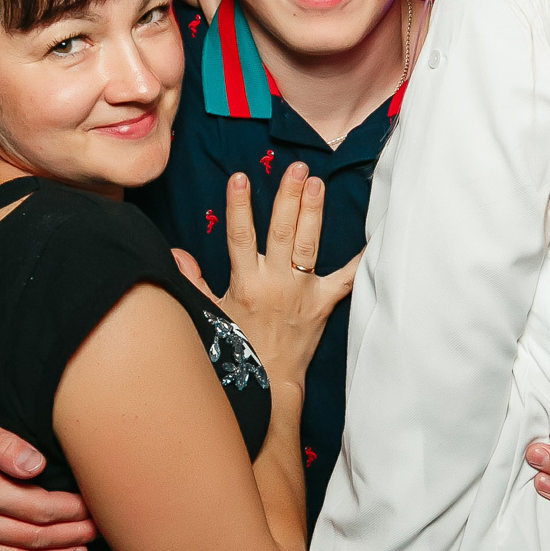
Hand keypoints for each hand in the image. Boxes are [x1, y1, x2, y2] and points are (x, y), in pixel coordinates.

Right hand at [172, 164, 359, 390]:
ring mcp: (302, 292)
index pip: (240, 236)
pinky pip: (345, 278)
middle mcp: (275, 283)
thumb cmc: (240, 346)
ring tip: (317, 184)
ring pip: (308, 245)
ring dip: (313, 212)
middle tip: (297, 169)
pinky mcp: (323, 303)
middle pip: (282, 233)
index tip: (240, 177)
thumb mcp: (211, 314)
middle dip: (288, 198)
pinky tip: (371, 237)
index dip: (239, 206)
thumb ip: (194, 281)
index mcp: (246, 283)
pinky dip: (359, 258)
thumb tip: (177, 253)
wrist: (271, 381)